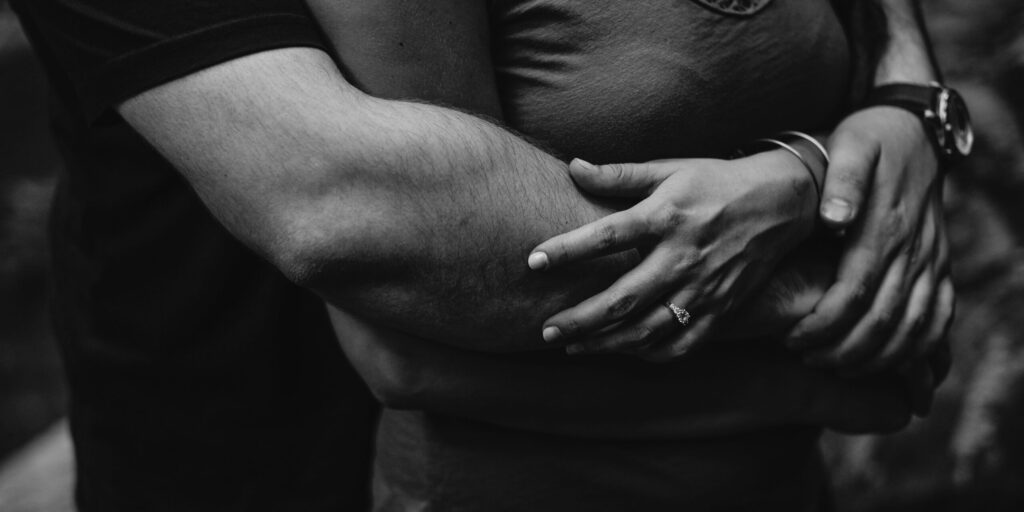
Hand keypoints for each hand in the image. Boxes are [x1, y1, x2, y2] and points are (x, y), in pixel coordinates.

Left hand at [527, 151, 817, 361]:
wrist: (780, 205)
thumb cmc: (714, 183)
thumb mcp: (668, 170)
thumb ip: (619, 175)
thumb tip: (572, 167)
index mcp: (666, 216)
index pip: (607, 236)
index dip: (567, 250)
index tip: (533, 262)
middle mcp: (683, 257)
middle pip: (623, 298)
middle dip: (580, 319)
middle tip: (544, 330)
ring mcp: (703, 289)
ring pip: (648, 329)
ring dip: (605, 344)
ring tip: (571, 347)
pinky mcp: (720, 310)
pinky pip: (681, 344)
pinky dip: (649, 354)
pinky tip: (621, 351)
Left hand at [785, 107, 954, 372]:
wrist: (916, 129)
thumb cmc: (869, 139)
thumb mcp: (850, 144)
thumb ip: (842, 179)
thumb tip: (834, 218)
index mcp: (885, 226)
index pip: (853, 292)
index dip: (823, 323)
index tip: (792, 338)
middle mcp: (914, 250)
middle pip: (882, 321)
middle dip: (842, 349)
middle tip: (806, 358)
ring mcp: (932, 260)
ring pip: (914, 329)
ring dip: (877, 358)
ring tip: (836, 366)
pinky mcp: (941, 265)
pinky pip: (940, 318)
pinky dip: (918, 349)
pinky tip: (889, 364)